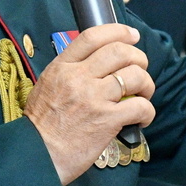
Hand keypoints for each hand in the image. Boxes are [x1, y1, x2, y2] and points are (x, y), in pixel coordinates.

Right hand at [23, 23, 153, 185]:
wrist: (37, 154)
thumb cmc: (42, 125)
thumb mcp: (47, 85)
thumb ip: (70, 71)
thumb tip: (97, 64)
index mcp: (62, 67)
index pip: (92, 36)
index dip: (118, 31)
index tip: (131, 35)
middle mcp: (78, 77)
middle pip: (119, 51)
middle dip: (138, 57)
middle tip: (140, 68)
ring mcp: (93, 98)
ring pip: (135, 76)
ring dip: (146, 84)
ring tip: (143, 95)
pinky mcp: (107, 120)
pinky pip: (140, 106)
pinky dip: (147, 111)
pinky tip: (141, 119)